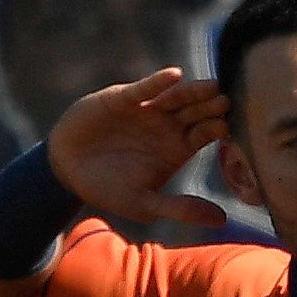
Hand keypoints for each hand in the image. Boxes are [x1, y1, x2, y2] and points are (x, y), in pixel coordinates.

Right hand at [47, 68, 229, 227]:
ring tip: (211, 87)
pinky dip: (158, 82)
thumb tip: (222, 220)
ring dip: (193, 92)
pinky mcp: (124, 98)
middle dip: (211, 107)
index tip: (228, 128)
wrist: (69, 170)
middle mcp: (168, 126)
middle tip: (227, 102)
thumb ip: (181, 209)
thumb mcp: (146, 205)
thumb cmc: (110, 189)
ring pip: (176, 97)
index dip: (217, 130)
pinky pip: (144, 89)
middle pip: (196, 112)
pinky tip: (174, 76)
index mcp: (178, 148)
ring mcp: (148, 109)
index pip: (205, 134)